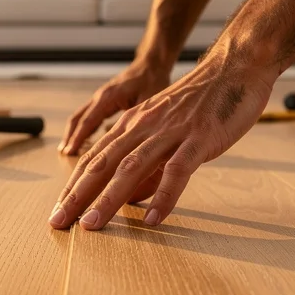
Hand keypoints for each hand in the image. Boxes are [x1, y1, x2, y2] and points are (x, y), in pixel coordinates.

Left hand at [48, 59, 276, 230]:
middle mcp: (144, 127)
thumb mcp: (165, 128)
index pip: (93, 158)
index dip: (73, 186)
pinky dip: (163, 196)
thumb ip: (146, 162)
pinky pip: (177, 171)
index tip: (58, 212)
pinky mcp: (198, 139)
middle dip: (77, 196)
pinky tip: (152, 219)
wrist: (236, 68)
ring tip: (91, 226)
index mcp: (133, 124)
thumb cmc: (202, 102)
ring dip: (108, 200)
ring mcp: (170, 132)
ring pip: (131, 168)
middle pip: (102, 164)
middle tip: (58, 223)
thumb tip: (129, 198)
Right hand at [58, 60, 170, 155]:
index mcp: (108, 97)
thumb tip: (125, 141)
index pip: (88, 121)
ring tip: (68, 149)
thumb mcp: (147, 101)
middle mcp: (100, 96)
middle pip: (78, 119)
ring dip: (73, 132)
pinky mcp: (105, 100)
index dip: (77, 138)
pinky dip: (83, 128)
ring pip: (81, 116)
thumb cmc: (152, 80)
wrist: (151, 64)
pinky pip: (89, 115)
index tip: (69, 152)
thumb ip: (135, 120)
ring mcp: (101, 97)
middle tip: (64, 153)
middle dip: (69, 136)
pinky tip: (84, 140)